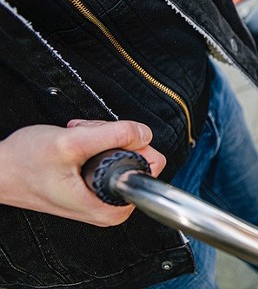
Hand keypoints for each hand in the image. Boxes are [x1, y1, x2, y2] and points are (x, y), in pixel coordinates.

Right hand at [0, 119, 164, 226]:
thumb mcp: (72, 142)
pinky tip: (75, 144)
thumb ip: (114, 135)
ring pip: (121, 154)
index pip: (150, 169)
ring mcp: (100, 197)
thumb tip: (144, 133)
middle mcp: (108, 207)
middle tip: (88, 137)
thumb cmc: (23, 164)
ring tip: (77, 139)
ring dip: (100, 139)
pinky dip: (93, 144)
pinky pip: (107, 157)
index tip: (110, 141)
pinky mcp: (92, 187)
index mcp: (109, 208)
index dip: (134, 146)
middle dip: (113, 139)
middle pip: (136, 158)